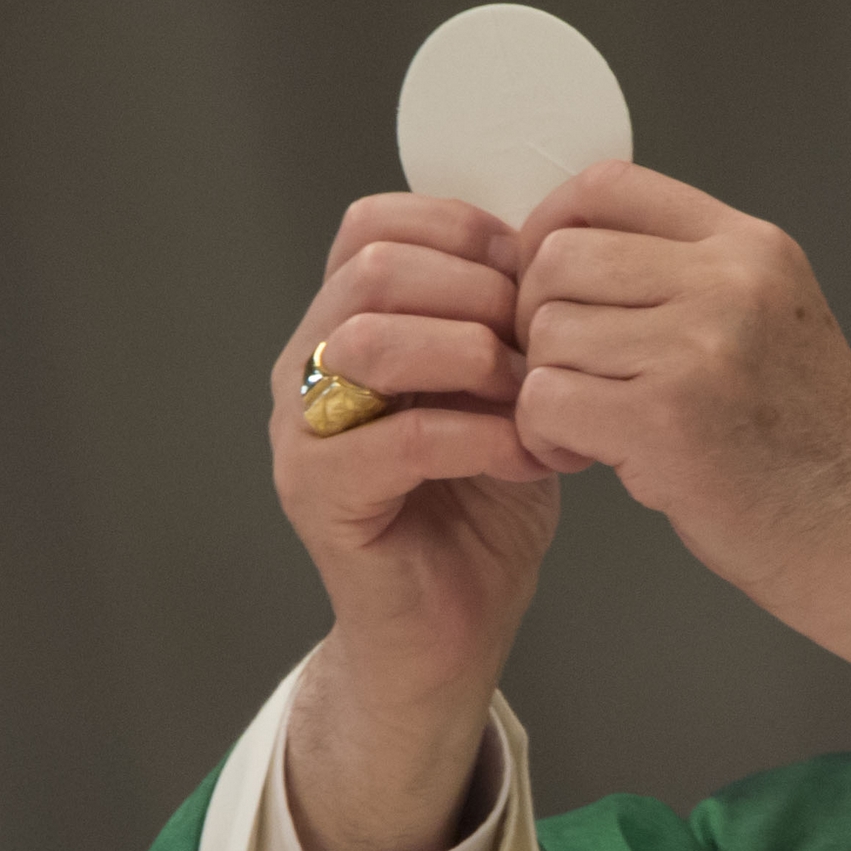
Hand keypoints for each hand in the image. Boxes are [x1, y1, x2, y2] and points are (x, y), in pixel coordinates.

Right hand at [269, 194, 556, 850]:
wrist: (450, 627)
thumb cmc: (479, 503)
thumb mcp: (499, 389)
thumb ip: (501, 319)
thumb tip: (550, 252)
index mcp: (343, 321)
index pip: (374, 224)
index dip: (464, 232)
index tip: (535, 273)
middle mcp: (306, 364)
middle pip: (372, 269)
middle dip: (475, 292)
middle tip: (540, 341)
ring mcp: (300, 430)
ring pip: (369, 340)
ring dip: (471, 355)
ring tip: (530, 396)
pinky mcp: (320, 496)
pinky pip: (398, 438)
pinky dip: (479, 437)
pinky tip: (528, 455)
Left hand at [511, 161, 850, 680]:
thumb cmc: (807, 434)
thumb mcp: (767, 312)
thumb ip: (682, 273)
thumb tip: (562, 256)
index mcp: (746, 245)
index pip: (607, 185)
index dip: (549, 226)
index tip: (545, 278)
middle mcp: (726, 282)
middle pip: (559, 258)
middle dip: (536, 317)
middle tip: (565, 369)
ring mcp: (697, 348)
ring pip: (547, 333)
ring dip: (544, 385)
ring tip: (587, 423)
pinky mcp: (665, 421)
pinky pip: (546, 400)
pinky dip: (545, 435)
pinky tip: (585, 455)